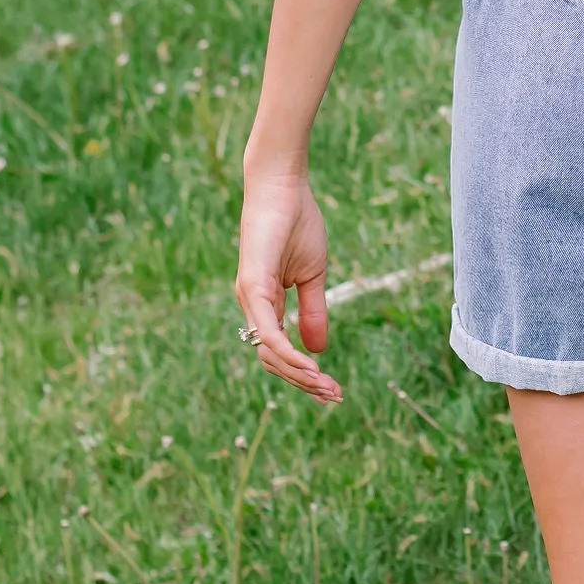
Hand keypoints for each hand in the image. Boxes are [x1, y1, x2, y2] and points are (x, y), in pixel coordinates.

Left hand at [237, 164, 338, 404]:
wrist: (284, 186)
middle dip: (303, 383)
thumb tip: (318, 350)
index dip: (303, 373)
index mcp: (264, 303)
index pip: (278, 350)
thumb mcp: (312, 275)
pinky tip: (311, 367)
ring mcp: (249, 297)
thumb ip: (313, 312)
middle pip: (272, 360)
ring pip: (268, 352)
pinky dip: (288, 353)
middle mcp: (251, 305)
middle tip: (335, 396)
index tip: (332, 389)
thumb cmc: (296, 223)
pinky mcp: (252, 286)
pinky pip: (268, 331)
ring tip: (327, 387)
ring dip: (299, 374)